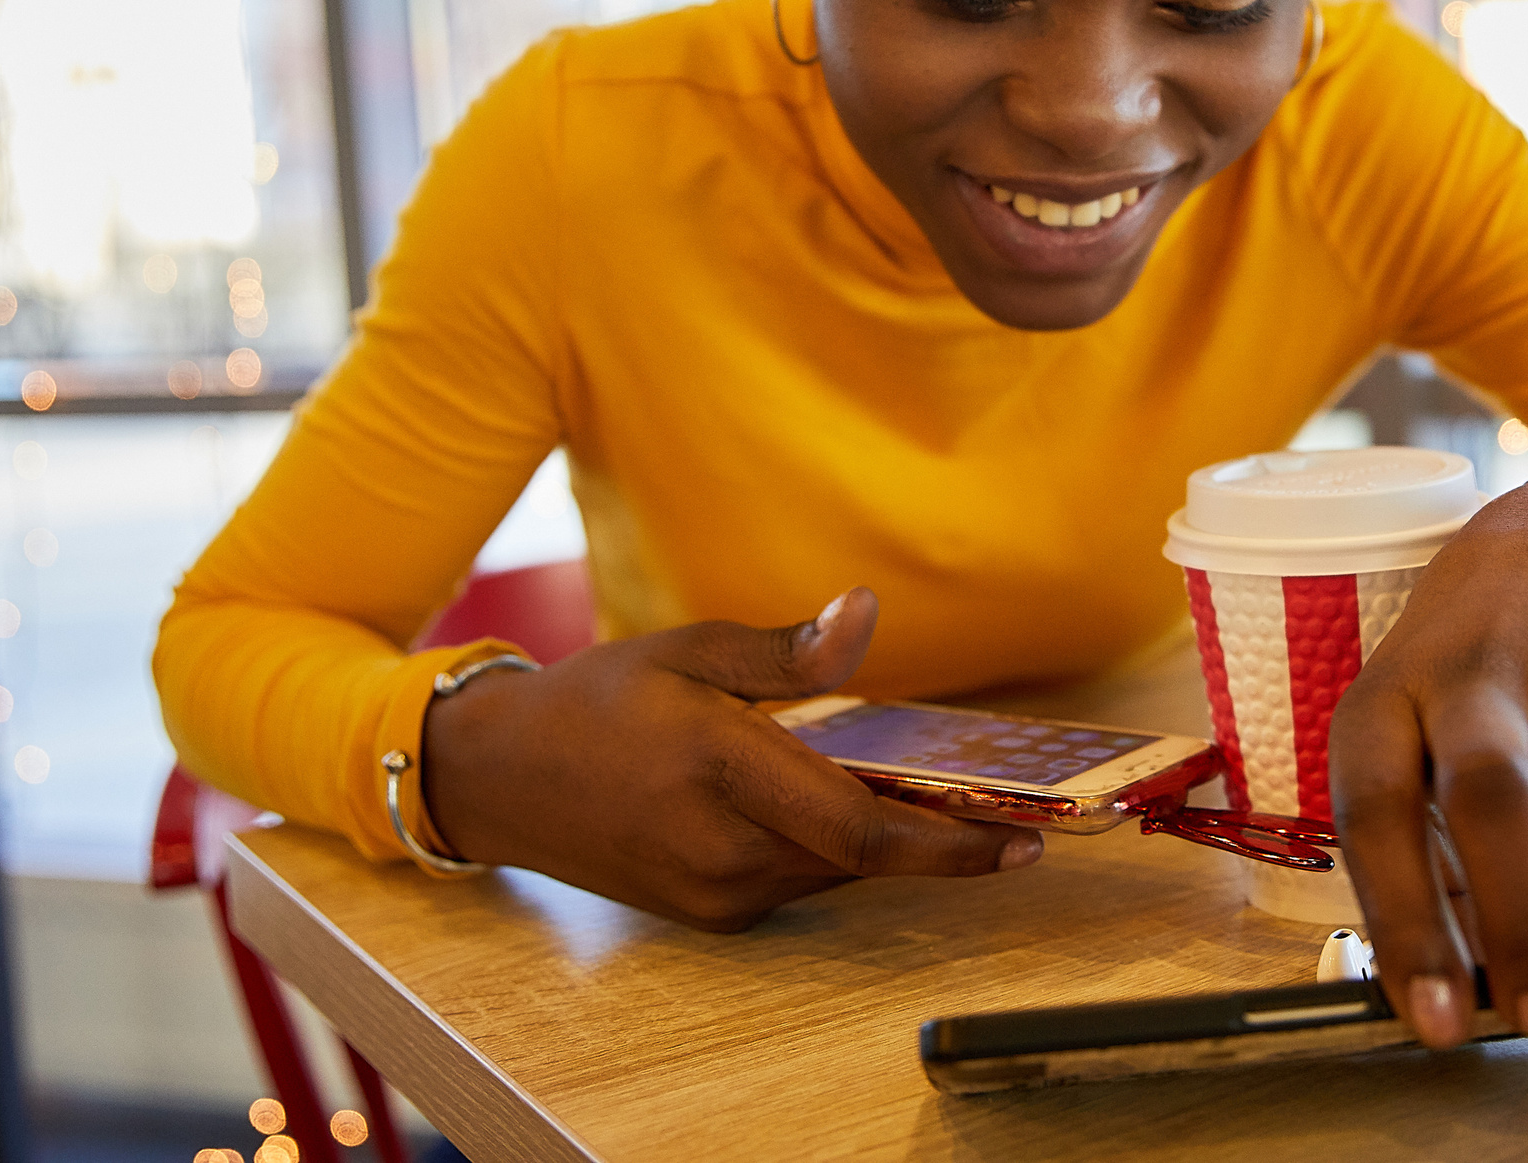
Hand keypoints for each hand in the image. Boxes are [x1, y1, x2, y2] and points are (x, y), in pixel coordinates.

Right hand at [418, 587, 1040, 930]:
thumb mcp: (692, 649)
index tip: (1026, 844)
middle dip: (935, 829)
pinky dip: (835, 845)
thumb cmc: (599, 701)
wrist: (501, 779)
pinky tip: (844, 800)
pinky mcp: (709, 913)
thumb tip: (864, 614)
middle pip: (863, 853)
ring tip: (933, 791)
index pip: (862, 827)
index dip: (953, 845)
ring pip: (835, 868)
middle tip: (1002, 799)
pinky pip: (800, 879)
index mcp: (721, 770)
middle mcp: (721, 849)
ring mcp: (713, 893)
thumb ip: (787, 651)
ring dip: (884, 834)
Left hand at [1328, 478, 1527, 1123]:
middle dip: (1521, 924)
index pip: (1379, 813)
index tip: (1435, 1021)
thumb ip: (1419, 848)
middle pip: (1495, 802)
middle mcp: (1476, 682)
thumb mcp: (1406, 725)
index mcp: (1388, 701)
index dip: (1407, 920)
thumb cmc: (1465, 662)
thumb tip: (1449, 989)